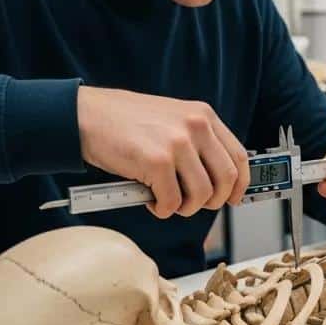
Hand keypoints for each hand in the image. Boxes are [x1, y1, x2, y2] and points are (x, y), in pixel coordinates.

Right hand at [77, 87, 249, 218]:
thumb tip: (215, 180)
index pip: (239, 156)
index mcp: (204, 116)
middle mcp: (196, 127)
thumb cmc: (125, 122)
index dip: (240, 184)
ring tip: (169, 202)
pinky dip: (164, 209)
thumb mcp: (172, 120)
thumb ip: (196, 143)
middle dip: (212, 201)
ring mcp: (178, 143)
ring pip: (202, 194)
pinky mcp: (157, 161)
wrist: (86, 115)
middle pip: (226, 179)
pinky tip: (152, 201)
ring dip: (186, 208)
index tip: (234, 198)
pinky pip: (173, 201)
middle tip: (193, 205)